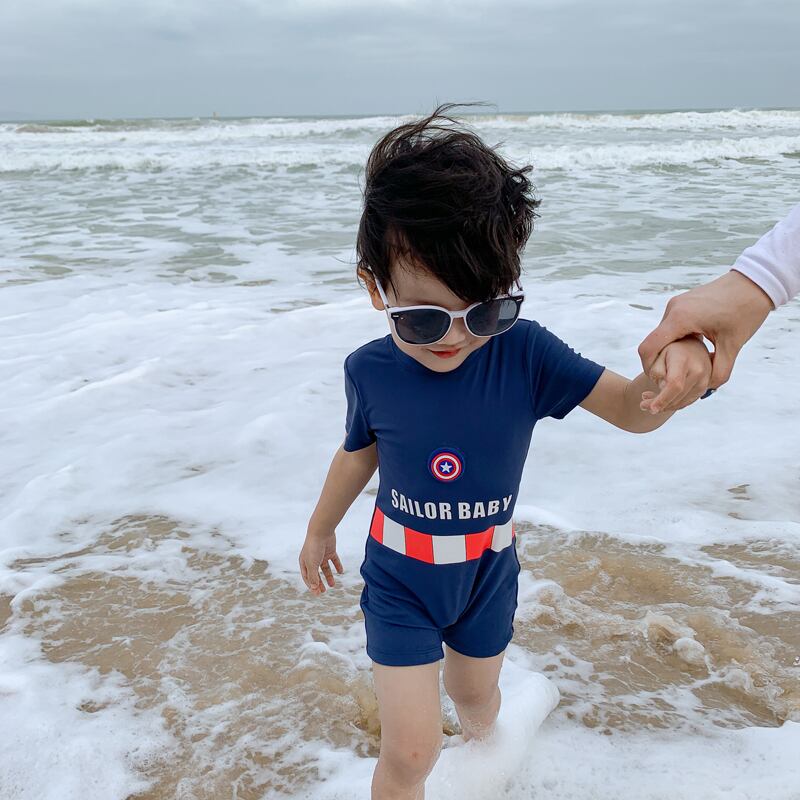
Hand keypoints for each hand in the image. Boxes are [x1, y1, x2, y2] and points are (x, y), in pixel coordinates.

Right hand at [299, 530, 343, 594]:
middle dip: (319, 583)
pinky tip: (341, 572)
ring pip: (325, 568)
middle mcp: (312, 559)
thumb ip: (313, 576)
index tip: (317, 593)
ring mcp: (321, 555)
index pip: (307, 577)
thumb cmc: (313, 547)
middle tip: (324, 591)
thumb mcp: (312, 564)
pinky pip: (334, 560)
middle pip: (316, 574)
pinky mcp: (330, 551)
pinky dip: (337, 566)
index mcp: (304, 562)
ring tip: (333, 585)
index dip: (311, 585)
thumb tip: (313, 588)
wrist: (321, 531)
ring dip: (329, 576)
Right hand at [638, 270, 772, 412]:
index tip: (658, 382)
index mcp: (680, 319)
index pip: (648, 348)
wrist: (755, 282)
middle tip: (674, 376)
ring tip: (686, 362)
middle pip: (654, 343)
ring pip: (663, 335)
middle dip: (661, 361)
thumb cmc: (745, 311)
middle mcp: (673, 310)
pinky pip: (671, 326)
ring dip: (670, 350)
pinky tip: (693, 347)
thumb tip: (708, 389)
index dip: (649, 368)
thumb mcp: (733, 345)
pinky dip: (676, 340)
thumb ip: (720, 370)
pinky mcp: (682, 304)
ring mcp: (676, 305)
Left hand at [639, 335, 711, 413]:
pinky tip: (660, 398)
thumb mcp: (657, 353)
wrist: (689, 344)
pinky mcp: (705, 387)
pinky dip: (672, 403)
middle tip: (642, 405)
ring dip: (664, 405)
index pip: (674, 384)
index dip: (662, 399)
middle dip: (659, 404)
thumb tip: (664, 387)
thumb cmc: (669, 348)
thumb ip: (657, 370)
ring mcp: (705, 379)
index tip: (650, 408)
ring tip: (647, 399)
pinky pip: (687, 401)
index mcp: (685, 359)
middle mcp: (699, 370)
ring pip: (682, 402)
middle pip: (678, 396)